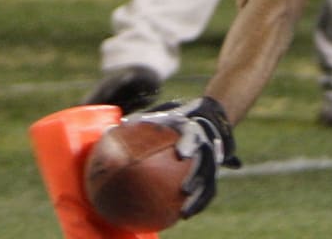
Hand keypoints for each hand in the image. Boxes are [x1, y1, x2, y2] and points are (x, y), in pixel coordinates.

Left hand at [131, 96, 240, 219]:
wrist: (209, 120)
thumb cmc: (180, 120)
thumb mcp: (166, 116)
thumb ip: (146, 121)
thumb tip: (120, 124)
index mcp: (195, 132)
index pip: (194, 137)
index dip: (189, 145)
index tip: (182, 154)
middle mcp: (207, 148)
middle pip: (206, 164)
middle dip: (197, 177)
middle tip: (186, 189)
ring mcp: (212, 162)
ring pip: (209, 182)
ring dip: (199, 199)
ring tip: (185, 213)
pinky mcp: (212, 173)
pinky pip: (207, 191)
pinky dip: (198, 204)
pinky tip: (183, 215)